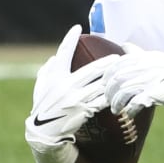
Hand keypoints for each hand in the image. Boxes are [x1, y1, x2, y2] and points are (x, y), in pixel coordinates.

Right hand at [24, 25, 117, 162]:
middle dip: (106, 63)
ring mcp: (75, 99)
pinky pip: (101, 100)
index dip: (69, 39)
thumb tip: (54, 57)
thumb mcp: (40, 90)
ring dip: (112, 79)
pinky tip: (120, 92)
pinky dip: (111, 95)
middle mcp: (65, 86)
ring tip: (123, 73)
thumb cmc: (44, 109)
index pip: (62, 53)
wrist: (44, 134)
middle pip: (91, 70)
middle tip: (118, 57)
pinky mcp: (83, 111)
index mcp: (54, 77)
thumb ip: (46, 72)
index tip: (77, 28)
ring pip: (99, 85)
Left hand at [104, 46, 163, 114]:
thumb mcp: (153, 59)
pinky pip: (134, 103)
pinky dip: (130, 110)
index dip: (107, 77)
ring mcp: (149, 80)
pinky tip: (129, 113)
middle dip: (109, 92)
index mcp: (142, 57)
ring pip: (123, 92)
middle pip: (116, 79)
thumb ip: (137, 53)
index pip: (116, 65)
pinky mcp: (153, 93)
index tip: (105, 86)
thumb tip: (124, 44)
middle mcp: (144, 66)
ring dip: (117, 103)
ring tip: (116, 110)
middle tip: (109, 101)